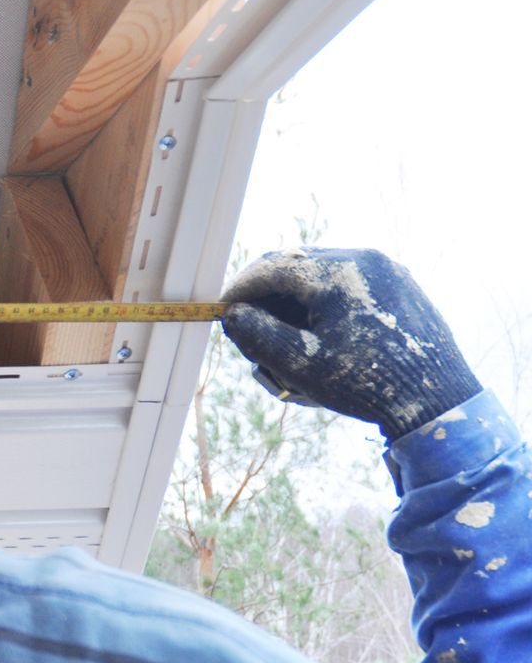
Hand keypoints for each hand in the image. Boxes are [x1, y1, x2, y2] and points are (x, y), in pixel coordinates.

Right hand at [220, 247, 478, 438]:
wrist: (439, 402)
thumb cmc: (367, 382)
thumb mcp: (301, 362)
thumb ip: (257, 333)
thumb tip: (233, 315)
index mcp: (339, 271)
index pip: (272, 266)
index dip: (241, 289)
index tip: (223, 312)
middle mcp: (365, 260)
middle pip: (297, 269)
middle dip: (268, 301)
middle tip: (253, 332)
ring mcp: (388, 272)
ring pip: (322, 279)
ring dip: (296, 306)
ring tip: (289, 345)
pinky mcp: (401, 289)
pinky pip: (349, 289)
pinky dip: (325, 308)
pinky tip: (322, 340)